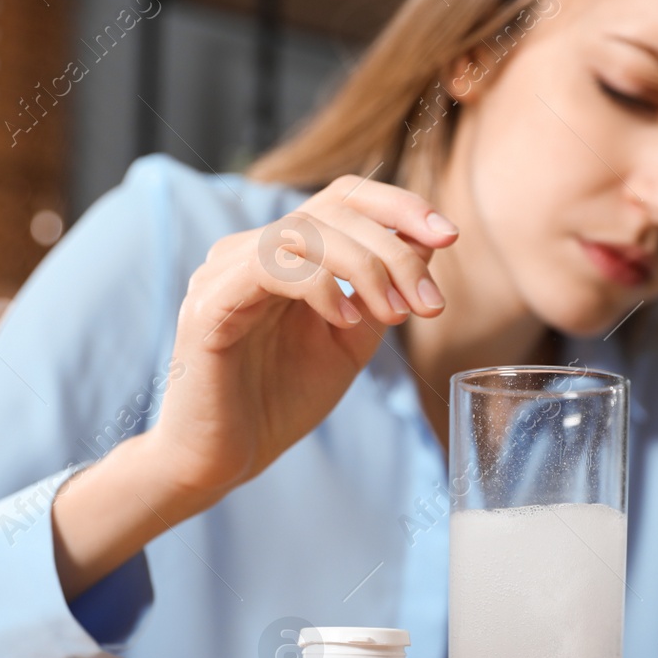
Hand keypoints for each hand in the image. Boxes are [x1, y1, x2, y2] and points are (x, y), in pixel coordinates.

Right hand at [49, 176, 456, 599]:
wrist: (220, 460)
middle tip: (430, 304)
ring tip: (395, 315)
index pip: (343, 197)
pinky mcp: (209, 306)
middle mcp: (249, 249)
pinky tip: (346, 319)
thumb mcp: (351, 342)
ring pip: (304, 230)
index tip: (448, 236)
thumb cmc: (279, 401)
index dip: (399, 205)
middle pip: (332, 209)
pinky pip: (270, 266)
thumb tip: (427, 247)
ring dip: (366, 267)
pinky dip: (320, 286)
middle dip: (395, 249)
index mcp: (284, 252)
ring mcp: (224, 273)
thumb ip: (383, 293)